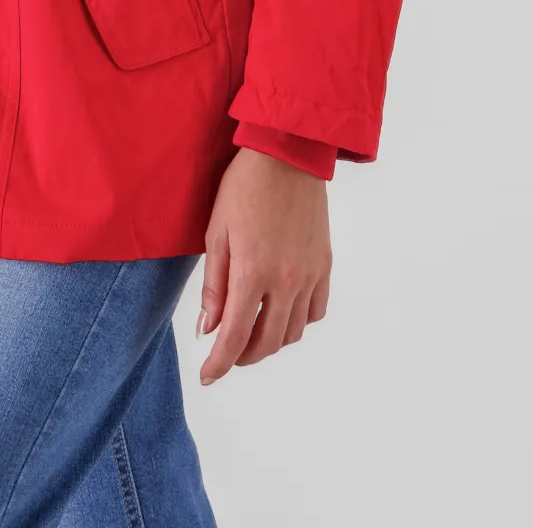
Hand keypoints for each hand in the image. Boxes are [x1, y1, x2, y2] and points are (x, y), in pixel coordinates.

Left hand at [197, 147, 330, 383]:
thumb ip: (214, 284)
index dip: (219, 363)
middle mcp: (285, 281)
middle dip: (243, 357)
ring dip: (270, 342)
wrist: (288, 155)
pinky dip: (298, 322)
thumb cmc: (244, 187)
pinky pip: (316, 311)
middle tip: (226, 355)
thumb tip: (208, 328)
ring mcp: (309, 275)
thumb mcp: (216, 231)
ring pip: (293, 332)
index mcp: (252, 272)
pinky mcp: (324, 265)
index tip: (208, 376)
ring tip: (251, 333)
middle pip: (266, 342)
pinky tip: (282, 313)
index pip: (234, 336)